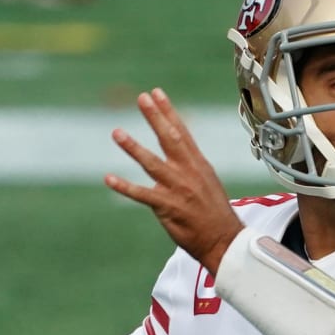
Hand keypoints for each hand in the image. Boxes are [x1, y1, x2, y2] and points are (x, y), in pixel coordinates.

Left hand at [105, 89, 242, 273]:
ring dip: (134, 148)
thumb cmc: (215, 215)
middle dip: (156, 118)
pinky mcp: (168, 207)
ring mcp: (178, 190)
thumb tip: (179, 154)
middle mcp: (189, 174)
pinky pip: (143, 195)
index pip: (182, 133)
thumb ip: (191, 167)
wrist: (224, 241)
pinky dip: (125, 187)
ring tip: (117, 133)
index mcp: (198, 166)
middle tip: (142, 98)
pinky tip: (109, 179)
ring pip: (153, 164)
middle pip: (170, 140)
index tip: (157, 93)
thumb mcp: (208, 183)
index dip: (169, 112)